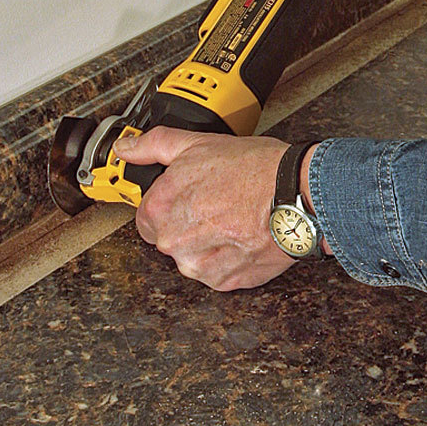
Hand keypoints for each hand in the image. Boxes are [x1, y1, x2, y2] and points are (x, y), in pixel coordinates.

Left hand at [112, 127, 294, 290]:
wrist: (300, 195)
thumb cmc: (256, 170)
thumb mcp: (198, 144)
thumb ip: (153, 146)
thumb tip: (125, 148)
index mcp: (161, 208)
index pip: (145, 217)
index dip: (168, 204)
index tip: (188, 198)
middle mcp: (175, 241)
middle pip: (169, 238)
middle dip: (187, 224)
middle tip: (217, 205)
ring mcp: (199, 265)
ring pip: (192, 258)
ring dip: (207, 243)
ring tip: (233, 220)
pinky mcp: (225, 281)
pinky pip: (216, 273)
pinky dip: (227, 258)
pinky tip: (242, 236)